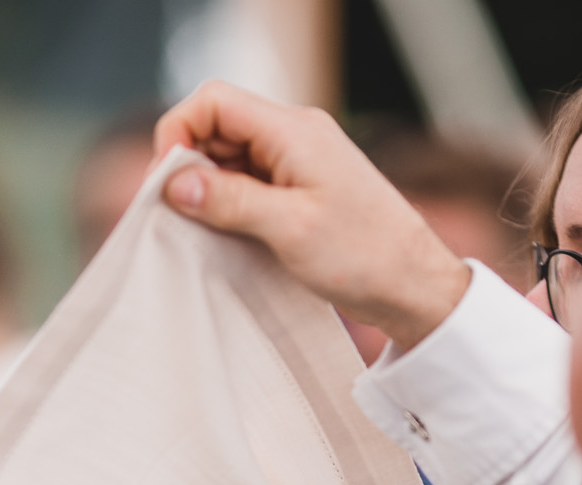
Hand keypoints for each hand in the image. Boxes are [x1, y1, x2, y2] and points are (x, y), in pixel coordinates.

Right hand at [153, 82, 470, 350]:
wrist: (412, 285)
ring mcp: (297, 161)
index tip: (169, 183)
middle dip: (190, 165)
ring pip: (229, 156)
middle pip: (217, 127)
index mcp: (294, 131)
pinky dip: (228, 203)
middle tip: (180, 215)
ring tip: (206, 231)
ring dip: (208, 188)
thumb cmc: (364, 255)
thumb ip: (229, 200)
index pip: (214, 102)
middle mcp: (294, 135)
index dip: (179, 133)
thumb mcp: (289, 229)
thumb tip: (175, 183)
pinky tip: (227, 234)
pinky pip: (248, 181)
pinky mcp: (299, 188)